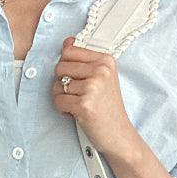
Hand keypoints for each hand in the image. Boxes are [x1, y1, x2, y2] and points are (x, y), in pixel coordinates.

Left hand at [51, 36, 138, 159]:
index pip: (69, 51)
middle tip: (78, 94)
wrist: (119, 135)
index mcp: (105, 61)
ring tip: (79, 104)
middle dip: (63, 82)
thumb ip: (85, 61)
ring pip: (57, 85)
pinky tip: (77, 112)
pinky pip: (58, 101)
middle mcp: (100, 71)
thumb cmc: (108, 108)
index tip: (76, 77)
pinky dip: (63, 109)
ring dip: (64, 97)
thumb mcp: (103, 78)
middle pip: (60, 67)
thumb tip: (67, 43)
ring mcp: (93, 87)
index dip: (67, 66)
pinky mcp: (84, 104)